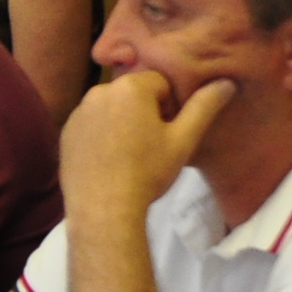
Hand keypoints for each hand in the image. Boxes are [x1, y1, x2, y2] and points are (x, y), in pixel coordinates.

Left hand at [61, 69, 234, 224]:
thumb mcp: (183, 141)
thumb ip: (204, 107)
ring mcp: (78, 112)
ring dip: (123, 123)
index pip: (160, 84)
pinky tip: (110, 162)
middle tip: (151, 146)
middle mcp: (99, 91)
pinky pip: (92, 125)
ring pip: (112, 109)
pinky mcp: (66, 132)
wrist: (103, 209)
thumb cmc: (147, 173)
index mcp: (130, 87)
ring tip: (130, 157)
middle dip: (145, 113)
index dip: (169, 108)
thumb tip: (225, 83)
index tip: (167, 133)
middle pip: (133, 94)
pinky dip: (102, 136)